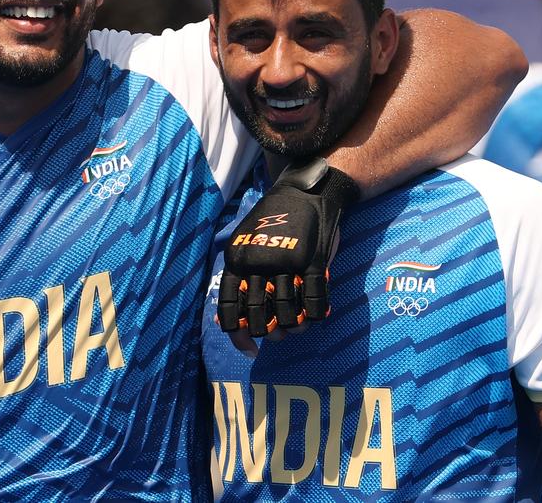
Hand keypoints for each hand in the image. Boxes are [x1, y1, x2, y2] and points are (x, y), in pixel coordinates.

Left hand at [216, 158, 356, 337]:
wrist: (306, 192)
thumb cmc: (273, 220)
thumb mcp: (244, 242)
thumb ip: (238, 276)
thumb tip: (226, 319)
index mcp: (237, 260)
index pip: (230, 309)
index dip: (238, 336)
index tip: (249, 349)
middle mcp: (259, 264)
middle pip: (260, 317)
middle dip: (268, 333)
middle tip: (276, 333)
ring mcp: (288, 264)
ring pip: (288, 315)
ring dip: (293, 329)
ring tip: (296, 328)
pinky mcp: (314, 262)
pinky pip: (315, 302)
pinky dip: (315, 316)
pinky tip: (313, 318)